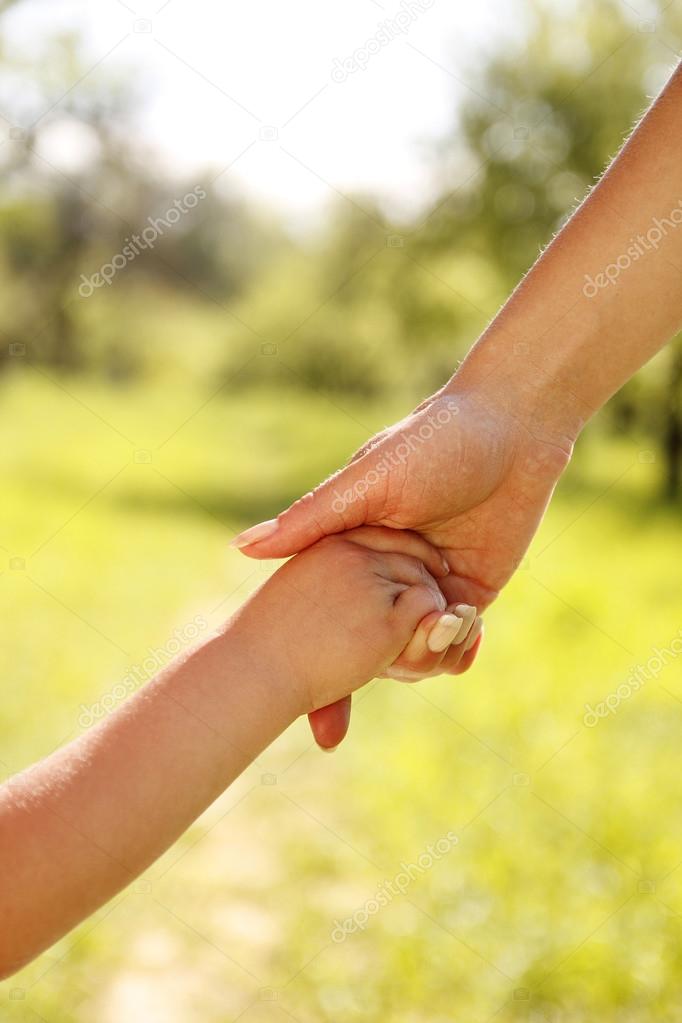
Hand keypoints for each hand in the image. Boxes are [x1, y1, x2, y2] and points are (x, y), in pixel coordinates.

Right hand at [232, 385, 571, 743]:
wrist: (514, 429)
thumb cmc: (434, 442)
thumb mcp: (367, 480)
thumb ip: (312, 520)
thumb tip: (243, 548)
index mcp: (352, 547)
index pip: (325, 612)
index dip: (310, 659)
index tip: (296, 703)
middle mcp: (386, 572)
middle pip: (369, 642)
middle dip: (362, 679)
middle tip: (350, 714)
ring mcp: (429, 583)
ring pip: (414, 648)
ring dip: (423, 658)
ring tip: (439, 631)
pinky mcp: (472, 589)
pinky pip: (458, 639)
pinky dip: (459, 650)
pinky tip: (464, 640)